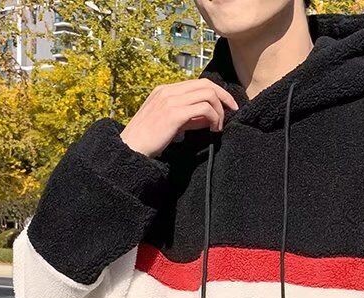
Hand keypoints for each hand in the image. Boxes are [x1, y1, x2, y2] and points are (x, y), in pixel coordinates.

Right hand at [120, 78, 238, 157]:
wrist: (131, 149)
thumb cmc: (150, 141)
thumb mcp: (171, 124)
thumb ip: (189, 118)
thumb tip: (211, 116)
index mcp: (165, 90)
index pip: (198, 82)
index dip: (217, 92)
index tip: (228, 107)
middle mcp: (168, 91)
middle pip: (206, 84)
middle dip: (224, 97)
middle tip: (232, 112)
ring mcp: (170, 100)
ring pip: (208, 94)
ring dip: (219, 111)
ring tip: (218, 127)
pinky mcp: (174, 114)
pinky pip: (204, 108)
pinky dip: (214, 118)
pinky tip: (213, 131)